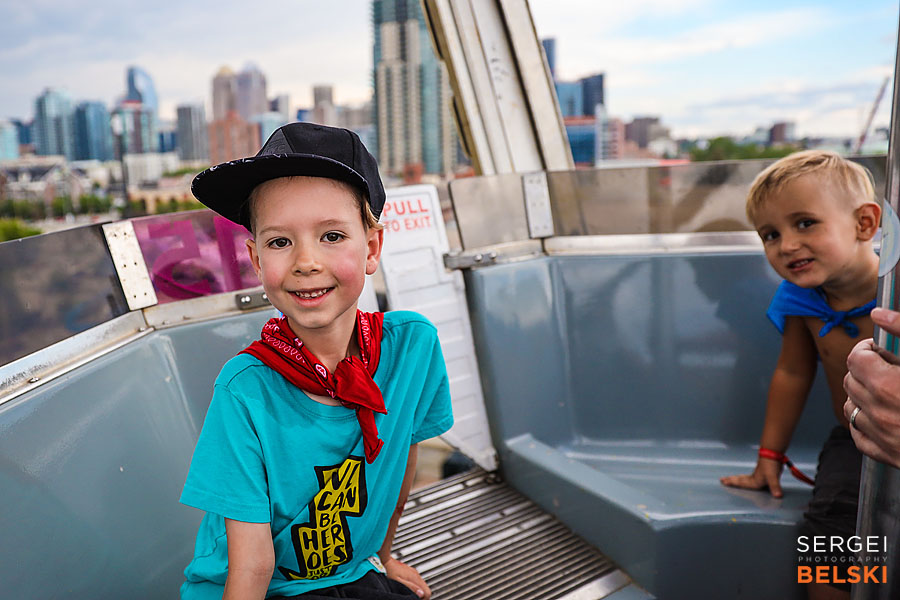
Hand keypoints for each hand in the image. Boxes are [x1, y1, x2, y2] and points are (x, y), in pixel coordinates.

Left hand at [383, 556, 429, 598]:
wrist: (384, 560)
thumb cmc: (389, 571)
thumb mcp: (399, 582)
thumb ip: (410, 588)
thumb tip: (421, 593)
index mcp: (414, 578)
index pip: (427, 592)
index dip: (424, 598)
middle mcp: (415, 574)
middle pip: (425, 589)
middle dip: (421, 595)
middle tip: (413, 598)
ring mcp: (413, 572)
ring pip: (421, 585)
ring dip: (417, 590)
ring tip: (409, 593)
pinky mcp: (409, 572)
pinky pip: (416, 581)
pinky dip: (414, 586)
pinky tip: (406, 587)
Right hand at [720, 457, 784, 497]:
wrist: (772, 454)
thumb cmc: (770, 465)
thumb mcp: (773, 477)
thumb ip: (775, 486)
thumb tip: (778, 496)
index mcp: (754, 481)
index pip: (742, 483)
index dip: (733, 483)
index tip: (724, 482)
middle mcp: (754, 478)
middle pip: (740, 480)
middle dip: (731, 480)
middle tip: (722, 480)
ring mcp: (756, 475)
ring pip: (743, 477)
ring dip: (736, 478)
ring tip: (729, 478)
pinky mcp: (760, 473)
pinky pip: (748, 477)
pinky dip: (743, 477)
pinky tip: (744, 478)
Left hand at [843, 307, 899, 467]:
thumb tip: (880, 314)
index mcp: (888, 386)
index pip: (856, 358)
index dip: (868, 349)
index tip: (881, 349)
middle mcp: (880, 414)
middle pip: (851, 380)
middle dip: (865, 369)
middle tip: (888, 367)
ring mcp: (883, 437)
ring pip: (851, 408)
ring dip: (863, 394)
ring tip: (886, 388)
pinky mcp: (889, 456)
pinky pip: (859, 436)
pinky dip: (864, 423)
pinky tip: (882, 415)